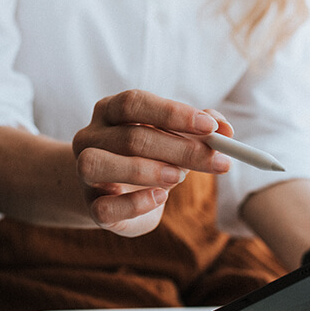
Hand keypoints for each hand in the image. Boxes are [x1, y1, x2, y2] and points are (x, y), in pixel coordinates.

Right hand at [72, 90, 232, 236]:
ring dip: (147, 170)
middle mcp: (91, 137)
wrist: (116, 194)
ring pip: (100, 164)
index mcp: (110, 111)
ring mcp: (84, 172)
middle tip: (216, 159)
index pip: (135, 103)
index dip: (173, 113)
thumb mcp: (174, 139)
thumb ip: (198, 130)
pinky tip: (160, 198)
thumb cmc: (149, 158)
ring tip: (180, 177)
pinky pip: (105, 207)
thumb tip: (225, 129)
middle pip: (130, 137)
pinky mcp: (92, 207)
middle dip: (180, 149)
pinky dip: (136, 203)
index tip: (210, 128)